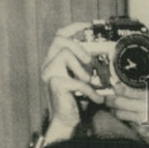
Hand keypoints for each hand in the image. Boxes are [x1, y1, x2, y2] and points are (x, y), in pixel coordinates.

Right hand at [41, 22, 104, 142]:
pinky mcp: (54, 84)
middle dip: (79, 48)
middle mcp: (48, 65)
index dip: (73, 28)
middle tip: (90, 63)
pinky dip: (90, 90)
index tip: (87, 25)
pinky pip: (76, 79)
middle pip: (60, 40)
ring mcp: (49, 74)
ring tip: (89, 83)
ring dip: (83, 69)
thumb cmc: (77, 101)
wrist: (69, 122)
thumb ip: (87, 65)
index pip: (59, 36)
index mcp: (55, 60)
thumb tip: (100, 54)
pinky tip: (96, 99)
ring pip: (65, 54)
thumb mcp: (85, 78)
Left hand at [105, 73, 148, 147]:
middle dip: (110, 98)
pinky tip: (122, 115)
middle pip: (119, 100)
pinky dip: (121, 118)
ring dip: (113, 109)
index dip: (117, 86)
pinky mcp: (140, 130)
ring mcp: (144, 119)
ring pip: (119, 112)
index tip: (114, 85)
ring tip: (112, 106)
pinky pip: (124, 121)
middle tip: (108, 96)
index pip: (127, 89)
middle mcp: (148, 106)